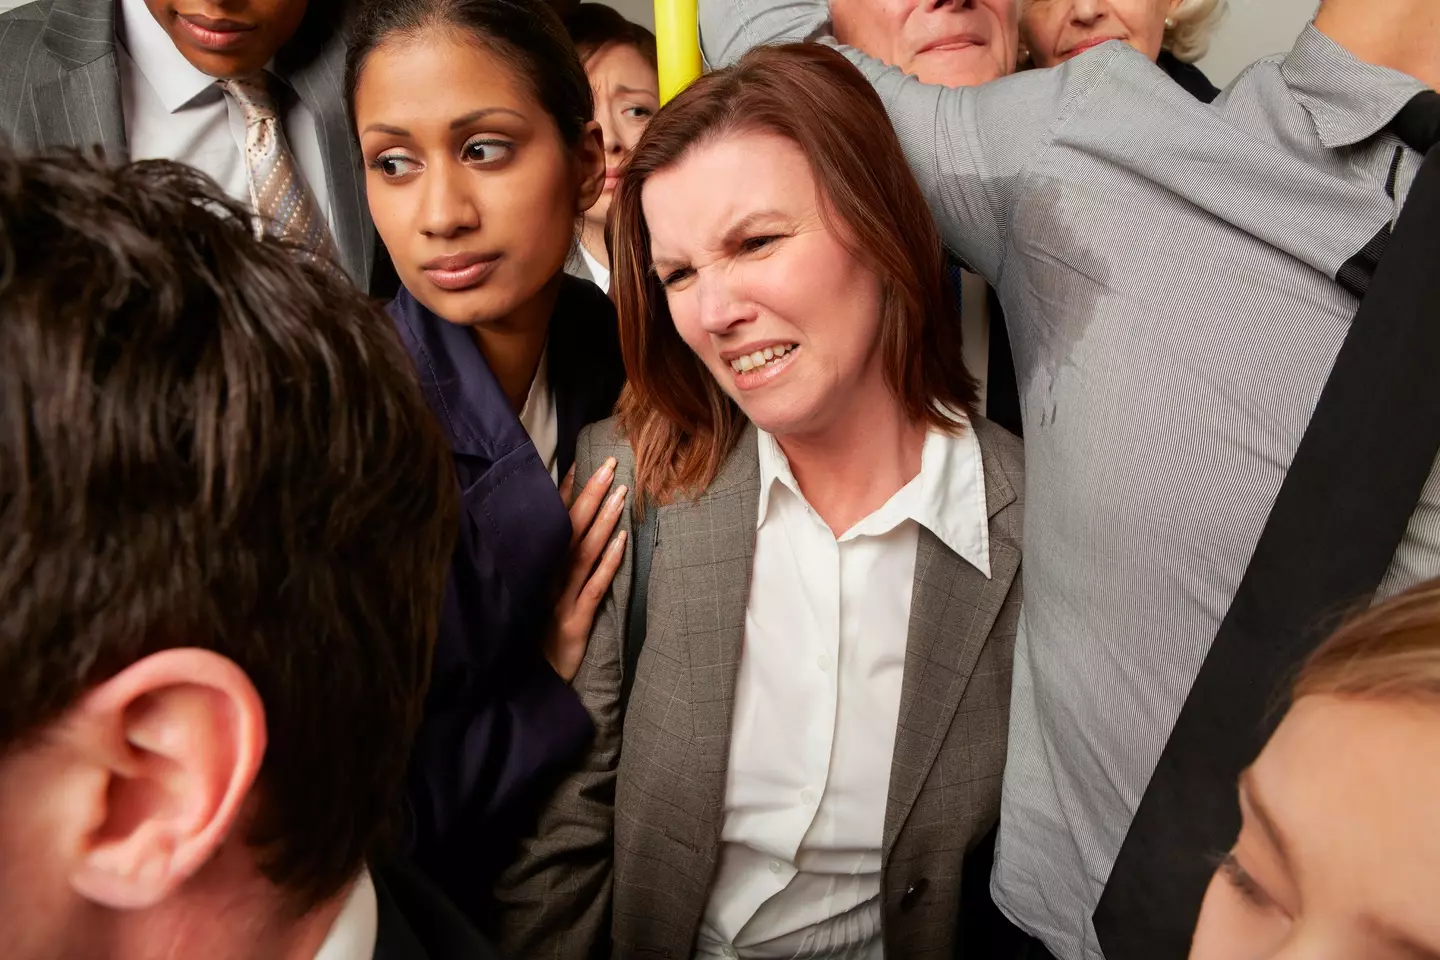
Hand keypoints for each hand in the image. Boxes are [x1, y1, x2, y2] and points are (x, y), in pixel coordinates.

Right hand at [545, 458, 628, 682]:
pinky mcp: (573, 624)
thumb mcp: (535, 598)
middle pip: (569, 529)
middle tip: (609, 463)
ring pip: (582, 553)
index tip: (581, 463)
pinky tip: (622, 541)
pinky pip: (593, 588)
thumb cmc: (533, 637)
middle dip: (589, 495)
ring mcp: (557, 601)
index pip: (551, 523)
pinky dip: (608, 563)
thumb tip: (564, 531)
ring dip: (603, 521)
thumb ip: (547, 565)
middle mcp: (544, 579)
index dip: (566, 493)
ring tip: (621, 492)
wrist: (527, 685)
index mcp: (535, 569)